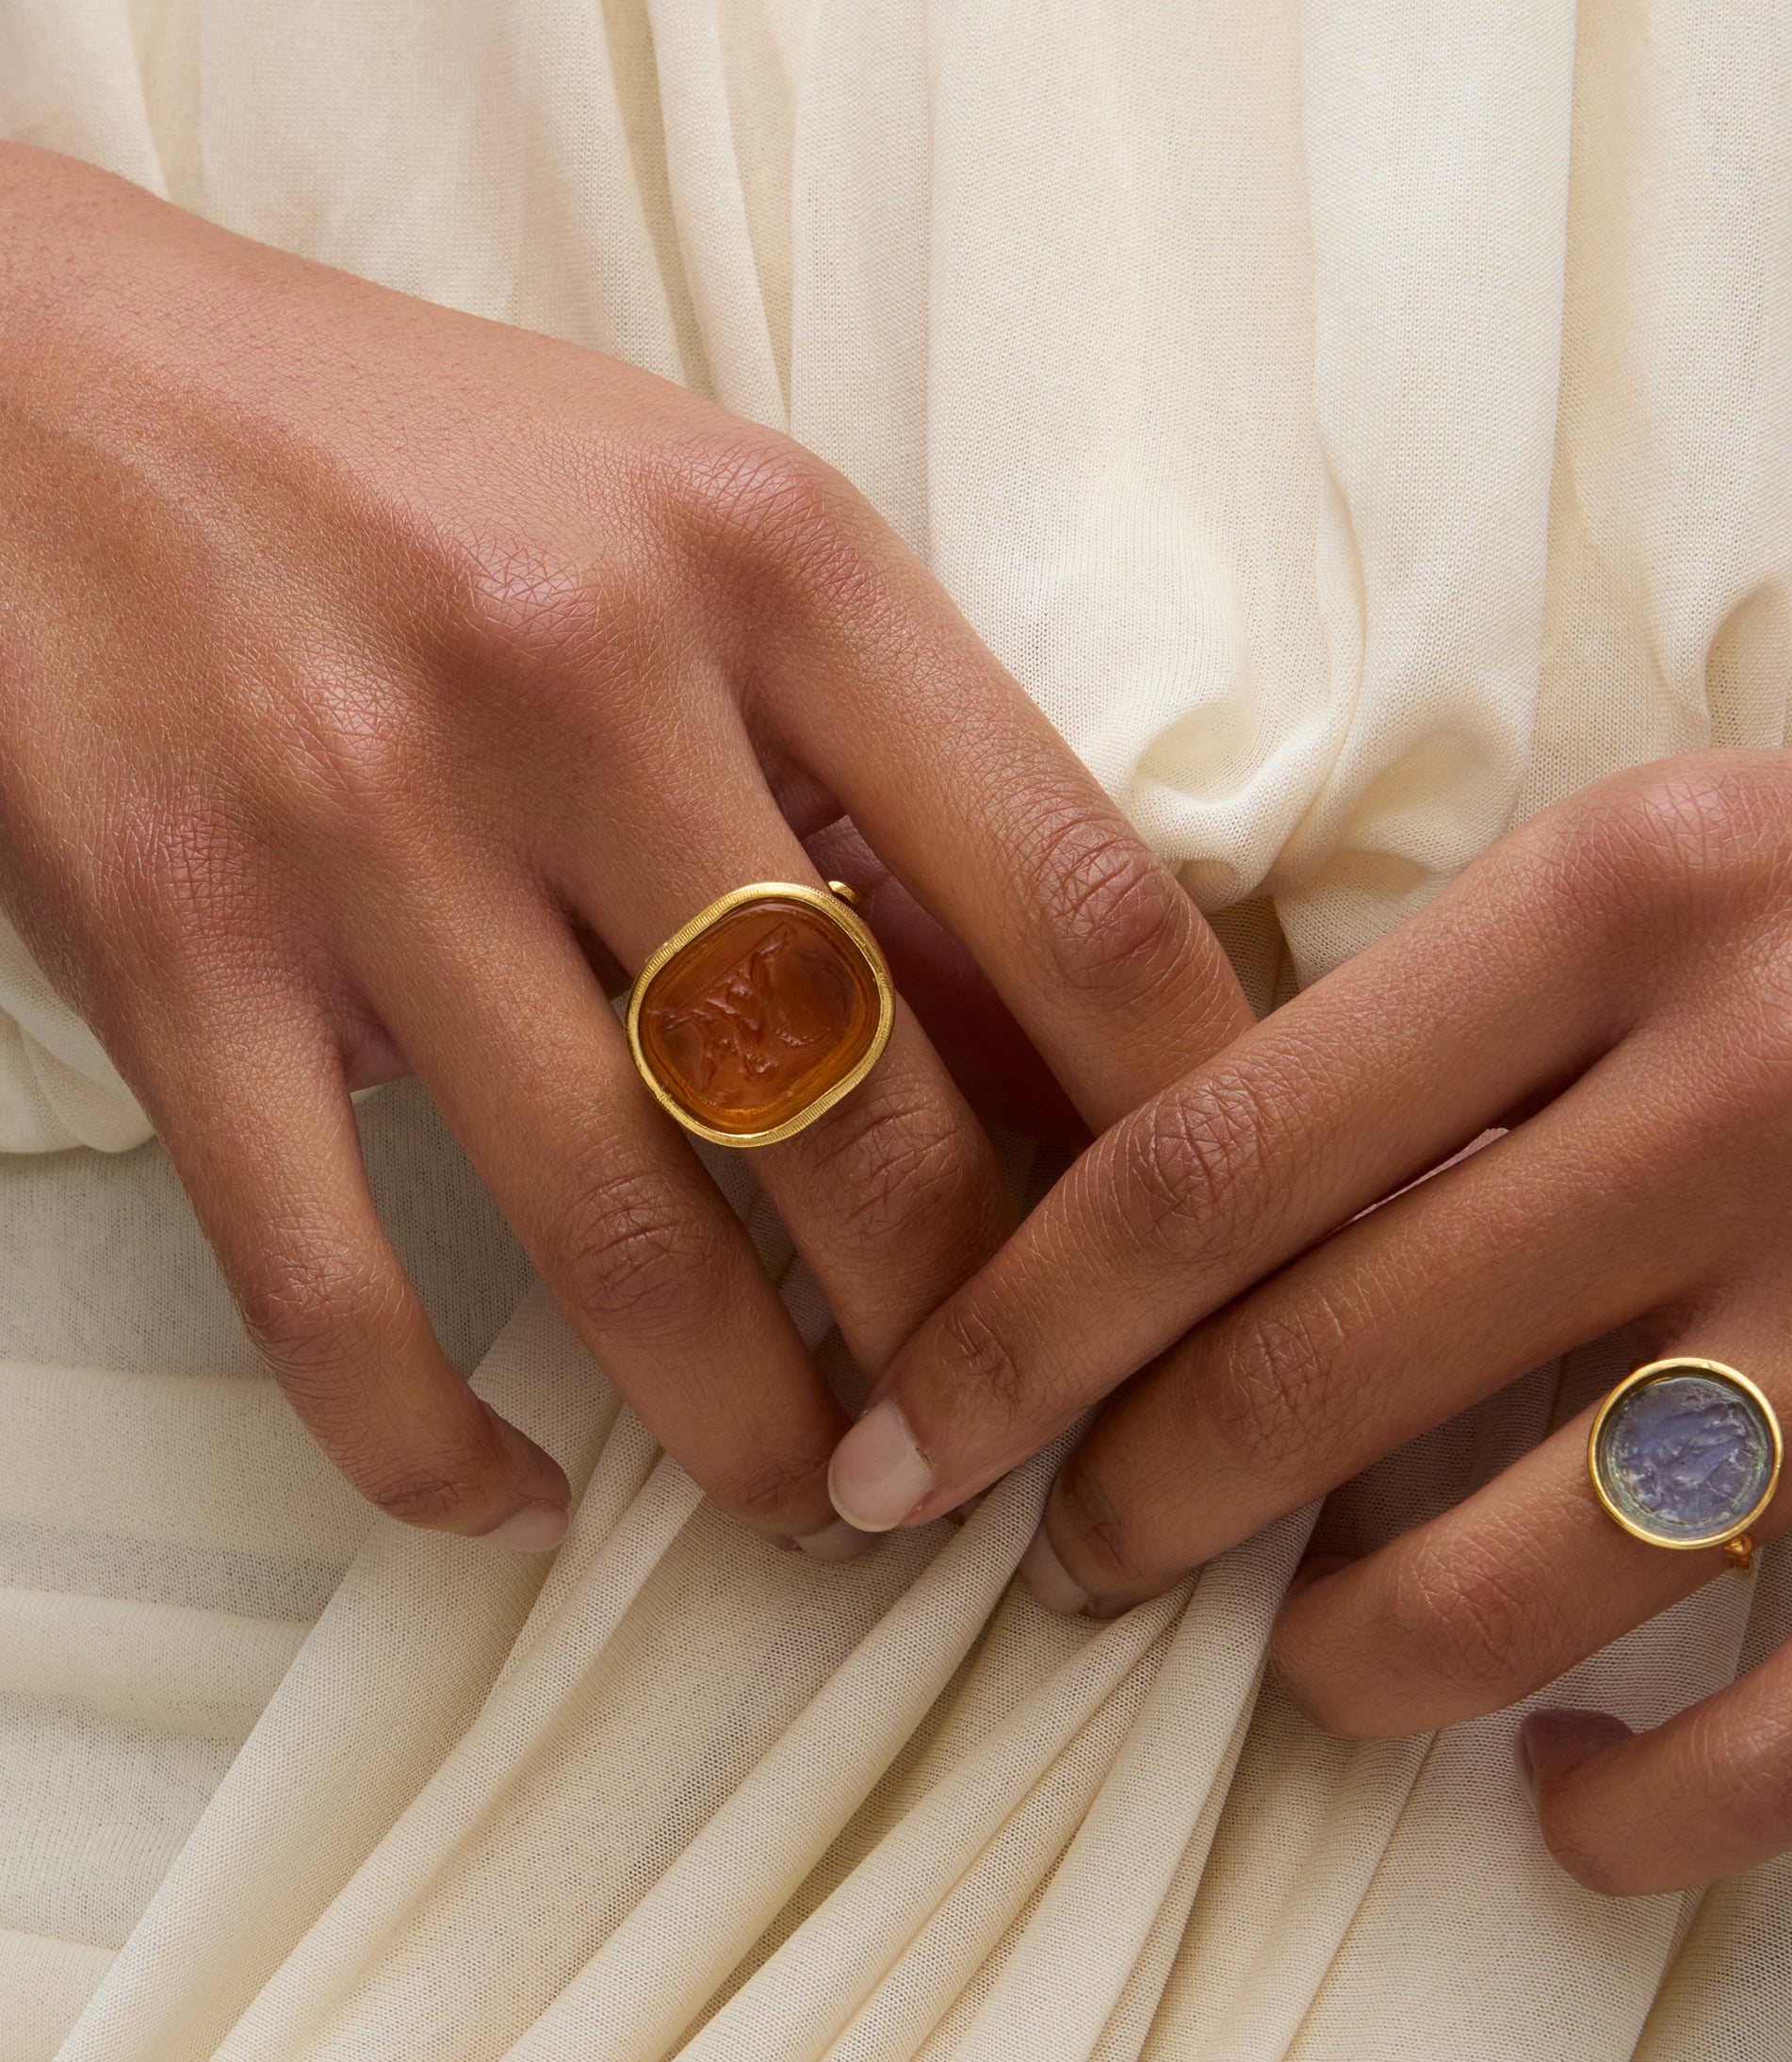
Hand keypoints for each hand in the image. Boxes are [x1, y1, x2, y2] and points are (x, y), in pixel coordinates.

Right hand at [0, 147, 1244, 1548]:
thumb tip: (1076, 1050)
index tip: (1218, 1266)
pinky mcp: (174, 954)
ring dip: (757, 1437)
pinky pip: (331, 1291)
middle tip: (1011, 1441)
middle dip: (975, 1345)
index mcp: (771, 558)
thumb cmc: (421, 467)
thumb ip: (892, 774)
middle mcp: (582, 682)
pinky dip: (433, 1454)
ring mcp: (365, 828)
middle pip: (872, 1117)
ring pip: (629, 1241)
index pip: (1079, 899)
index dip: (1190, 1130)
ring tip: (825, 1510)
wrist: (25, 367)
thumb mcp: (706, 534)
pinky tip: (518, 1507)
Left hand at [827, 726, 1791, 1888]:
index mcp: (1643, 898)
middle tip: (1067, 1557)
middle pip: (1313, 1384)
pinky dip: (1607, 1820)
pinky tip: (1552, 1786)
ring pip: (1501, 1598)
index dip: (1021, 1328)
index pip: (1220, 1151)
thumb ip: (1459, 1011)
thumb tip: (1197, 1205)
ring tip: (1310, 1656)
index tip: (919, 1431)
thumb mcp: (1713, 847)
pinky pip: (1764, 1761)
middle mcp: (1764, 1103)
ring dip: (1338, 1669)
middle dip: (1128, 1513)